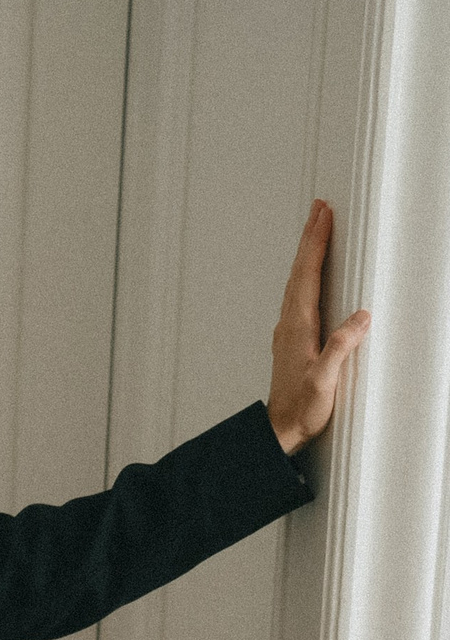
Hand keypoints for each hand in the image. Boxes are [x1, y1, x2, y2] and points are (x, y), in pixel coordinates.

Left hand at [268, 199, 369, 454]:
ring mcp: (288, 331)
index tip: (322, 215)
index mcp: (298, 327)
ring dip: (306, 253)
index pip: (307, 274)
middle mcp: (289, 324)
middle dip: (310, 237)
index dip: (316, 243)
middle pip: (299, 270)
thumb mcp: (325, 381)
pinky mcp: (291, 340)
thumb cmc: (301, 410)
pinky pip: (298, 295)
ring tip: (315, 231)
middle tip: (318, 208)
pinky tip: (309, 275)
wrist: (279, 431)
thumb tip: (360, 317)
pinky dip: (304, 275)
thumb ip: (340, 348)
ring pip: (297, 281)